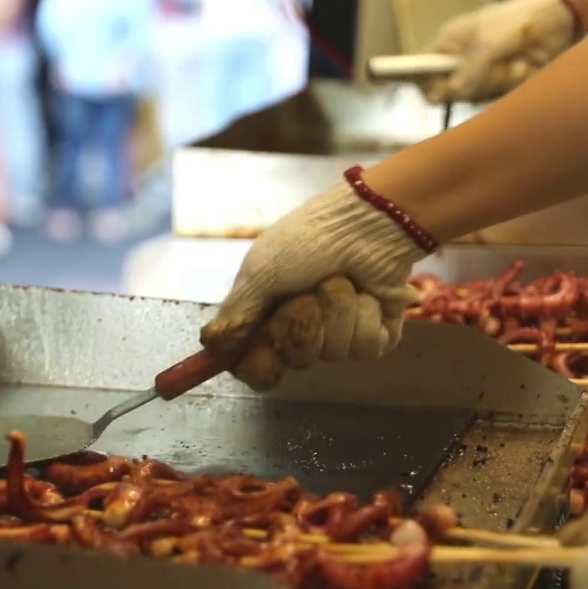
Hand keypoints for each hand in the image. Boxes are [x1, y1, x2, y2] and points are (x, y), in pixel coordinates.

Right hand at [199, 181, 424, 391]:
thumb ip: (235, 313)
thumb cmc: (308, 242)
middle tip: (307, 294)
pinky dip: (365, 316)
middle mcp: (303, 330)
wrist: (366, 223)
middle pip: (297, 359)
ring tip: (343, 281)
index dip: (260, 365)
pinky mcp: (376, 334)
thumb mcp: (260, 272)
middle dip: (303, 323)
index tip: (265, 351)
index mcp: (269, 317)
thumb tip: (211, 345)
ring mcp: (340, 333)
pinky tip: (369, 293)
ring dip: (337, 313)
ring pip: (334, 354)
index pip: (256, 365)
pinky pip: (365, 347)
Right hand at [421, 0, 575, 103]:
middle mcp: (460, 60)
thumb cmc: (519, 21)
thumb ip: (466, 71)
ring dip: (502, 81)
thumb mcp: (488, 44)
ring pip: (478, 97)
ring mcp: (482, 72)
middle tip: (495, 66)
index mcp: (448, 43)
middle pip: (451, 92)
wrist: (562, 18)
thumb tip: (451, 94)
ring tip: (518, 60)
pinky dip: (516, 84)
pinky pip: (500, 97)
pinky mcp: (502, 82)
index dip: (428, 86)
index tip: (444, 91)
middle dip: (477, 83)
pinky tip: (527, 65)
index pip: (420, 73)